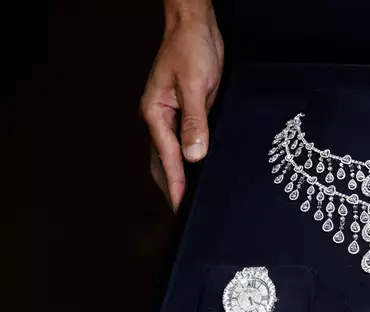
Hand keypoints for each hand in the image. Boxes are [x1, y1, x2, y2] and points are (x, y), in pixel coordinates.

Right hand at [141, 8, 223, 210]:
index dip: (176, 185)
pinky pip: (185, 143)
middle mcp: (160, 119)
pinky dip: (189, 160)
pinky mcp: (187, 113)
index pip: (167, 158)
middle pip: (163, 162)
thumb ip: (195, 121)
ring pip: (172, 155)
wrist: (196, 27)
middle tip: (184, 213)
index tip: (181, 207)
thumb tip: (194, 155)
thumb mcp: (195, 85)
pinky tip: (199, 170)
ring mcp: (172, 117)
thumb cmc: (191, 50)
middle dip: (172, 188)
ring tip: (189, 199)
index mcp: (156, 114)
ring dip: (179, 177)